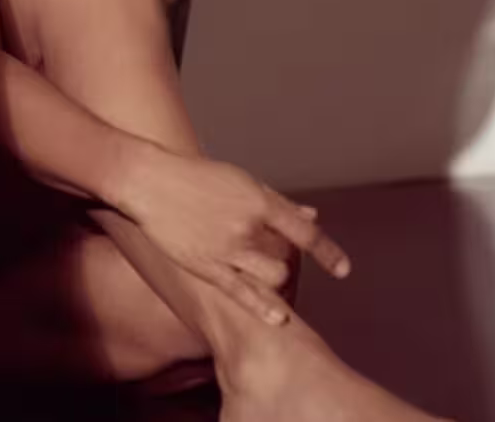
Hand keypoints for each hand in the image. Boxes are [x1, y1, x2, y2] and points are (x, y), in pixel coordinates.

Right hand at [118, 142, 351, 324]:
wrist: (150, 181)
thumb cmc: (196, 176)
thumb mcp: (240, 181)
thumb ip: (277, 202)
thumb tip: (311, 216)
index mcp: (257, 201)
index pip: (304, 233)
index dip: (328, 253)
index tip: (343, 270)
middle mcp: (247, 226)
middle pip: (287, 261)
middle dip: (290, 267)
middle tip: (284, 269)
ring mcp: (227, 249)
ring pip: (272, 279)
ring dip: (278, 283)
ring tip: (272, 283)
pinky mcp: (207, 266)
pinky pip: (243, 293)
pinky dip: (265, 307)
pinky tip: (279, 317)